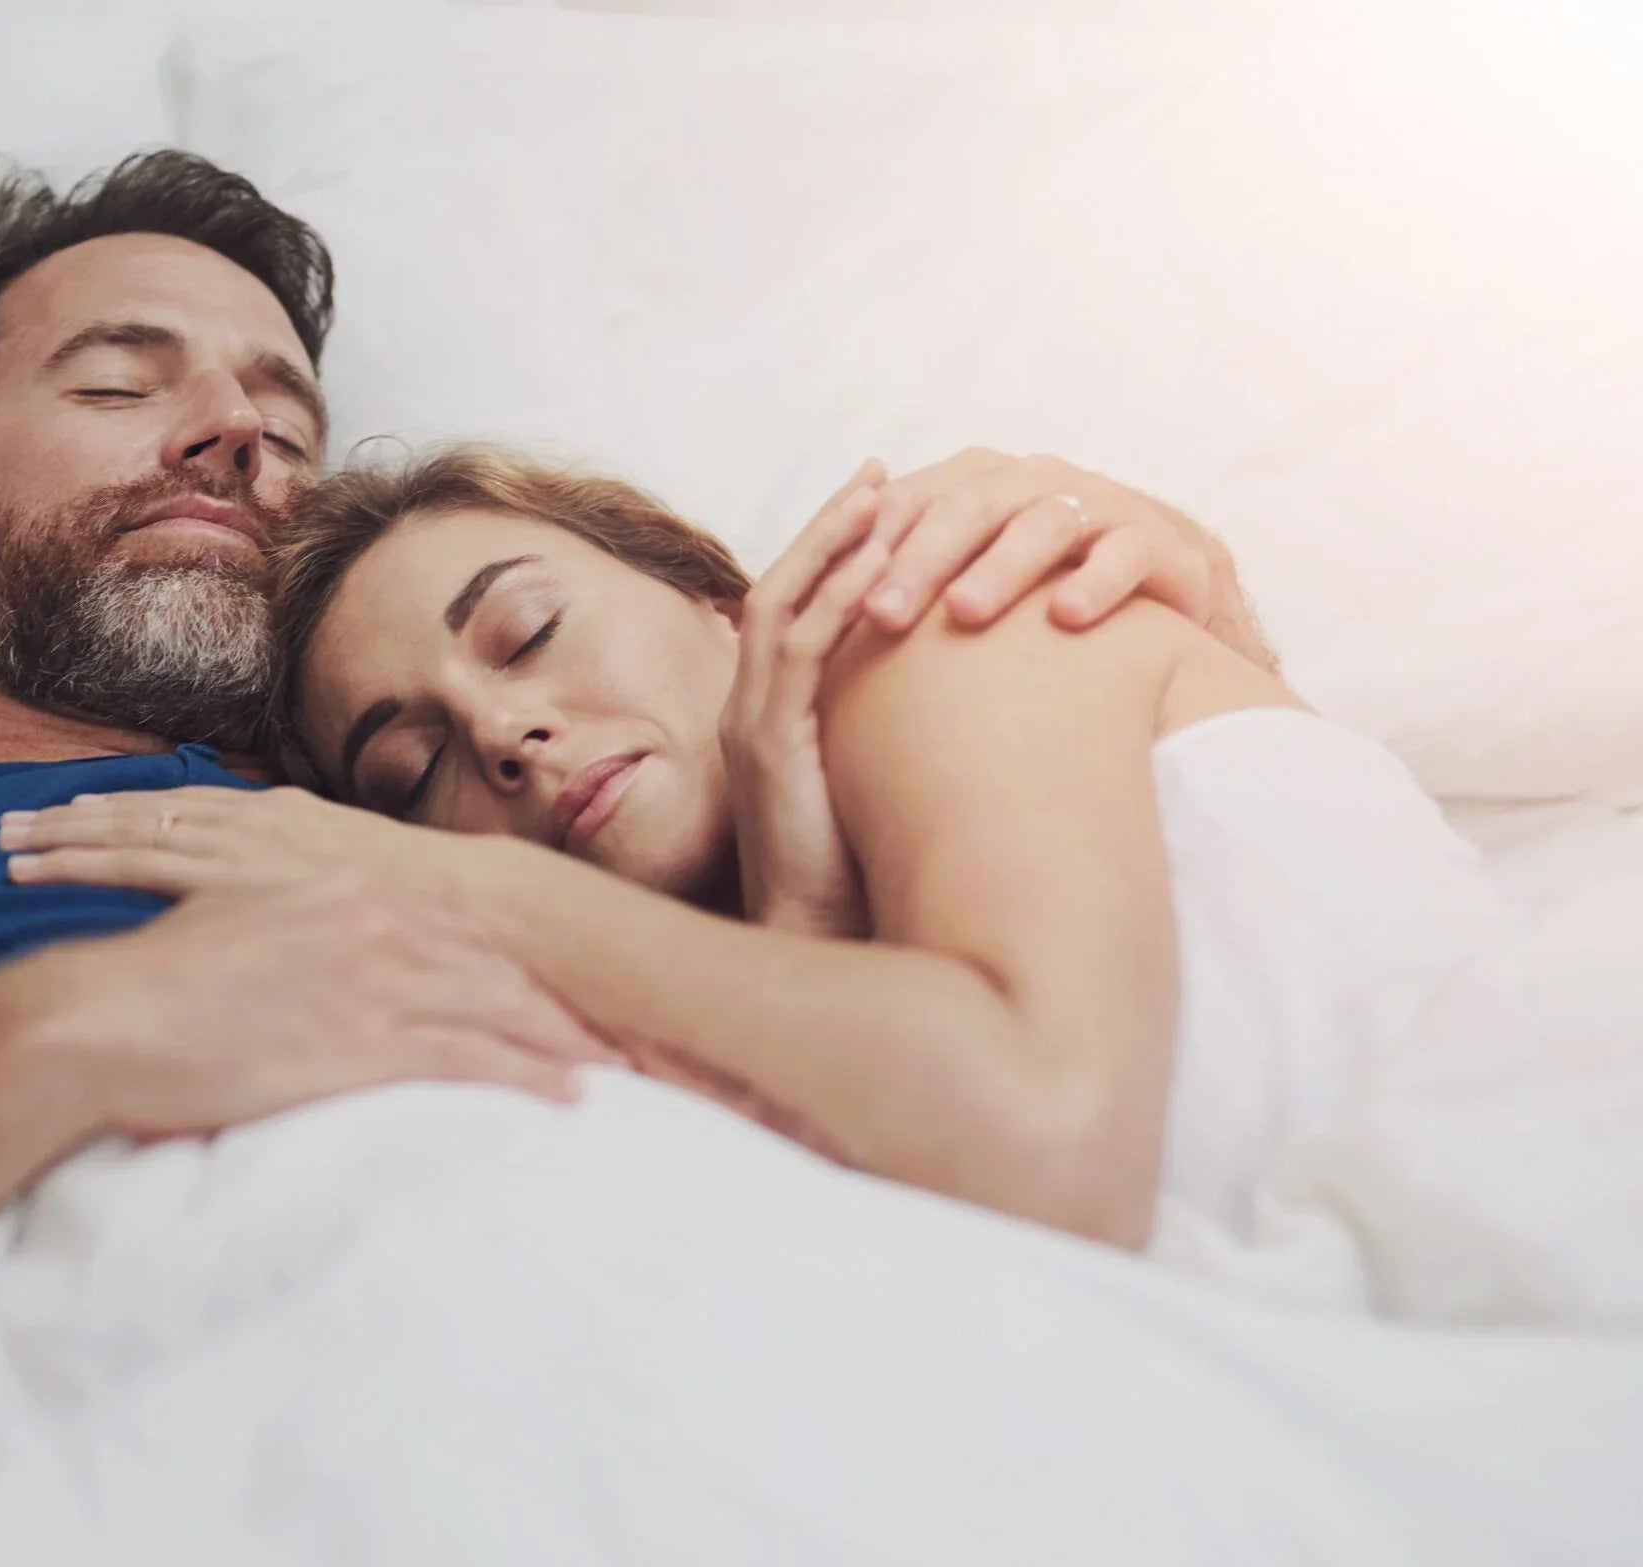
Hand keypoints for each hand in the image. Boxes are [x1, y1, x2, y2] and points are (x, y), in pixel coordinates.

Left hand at [0, 783, 478, 904]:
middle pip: (143, 814)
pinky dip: (84, 868)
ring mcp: (244, 853)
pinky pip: (142, 873)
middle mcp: (255, 824)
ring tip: (7, 852)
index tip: (71, 813)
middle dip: (74, 822)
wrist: (481, 916)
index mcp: (286, 820)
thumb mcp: (371, 891)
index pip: (185, 808)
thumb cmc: (438, 916)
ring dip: (64, 842)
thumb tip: (289, 919)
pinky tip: (39, 881)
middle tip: (7, 827)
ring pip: (128, 835)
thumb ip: (320, 896)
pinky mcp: (238, 890)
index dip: (124, 811)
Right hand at [0, 875, 620, 1135]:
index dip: (508, 967)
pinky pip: (471, 1061)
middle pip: (490, 968)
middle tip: (612, 1036)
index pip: (449, 932)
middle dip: (555, 1006)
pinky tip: (566, 1099)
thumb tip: (304, 977)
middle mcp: (369, 925)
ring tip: (610, 1074)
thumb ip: (288, 945)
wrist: (102, 1017)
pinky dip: (528, 1078)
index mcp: (338, 893)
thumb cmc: (152, 990)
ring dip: (560, 1045)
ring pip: (497, 1011)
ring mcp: (370, 981)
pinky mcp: (362, 1040)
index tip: (551, 995)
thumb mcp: (234, 941)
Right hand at [721, 460, 879, 936]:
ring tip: (880, 494)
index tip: (882, 503)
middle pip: (779, 588)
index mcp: (770, 719)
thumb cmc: (860, 885)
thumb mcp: (875, 794)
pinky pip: (799, 653)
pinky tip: (880, 565)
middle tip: (879, 472)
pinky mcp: (770, 748)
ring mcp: (752, 726)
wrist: (820, 954)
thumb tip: (955, 714)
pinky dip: (837, 601)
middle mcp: (750, 712)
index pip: (792, 611)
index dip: (833, 552)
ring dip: (832, 545)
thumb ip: (892, 745)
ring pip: (782, 606)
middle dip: (831, 526)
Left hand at [839, 448, 1256, 652]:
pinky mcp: (1161, 544)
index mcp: (979, 487)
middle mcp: (1036, 485)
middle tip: (880, 615)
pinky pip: (1128, 555)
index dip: (869, 546)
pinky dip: (1098, 582)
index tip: (827, 600)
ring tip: (965, 612)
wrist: (1162, 605)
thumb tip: (790, 622)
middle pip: (970, 508)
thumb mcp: (965, 587)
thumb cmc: (1037, 602)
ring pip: (1045, 524)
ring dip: (1002, 567)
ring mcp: (1101, 509)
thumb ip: (895, 589)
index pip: (911, 504)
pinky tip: (1067, 617)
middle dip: (920, 560)